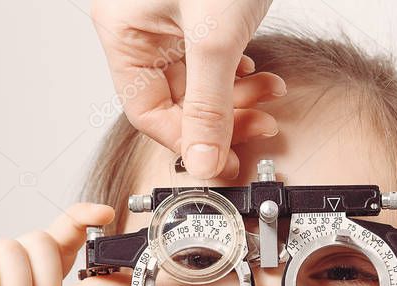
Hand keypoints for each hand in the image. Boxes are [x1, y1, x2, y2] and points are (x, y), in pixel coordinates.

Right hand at [91, 0, 279, 178]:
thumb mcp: (215, 36)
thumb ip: (210, 105)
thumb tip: (203, 160)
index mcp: (126, 31)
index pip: (147, 111)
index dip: (188, 141)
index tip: (223, 159)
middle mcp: (143, 28)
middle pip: (176, 100)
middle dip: (222, 117)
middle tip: (260, 127)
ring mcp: (172, 21)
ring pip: (199, 83)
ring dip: (237, 97)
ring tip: (271, 94)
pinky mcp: (200, 14)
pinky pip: (212, 60)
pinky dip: (238, 74)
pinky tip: (259, 75)